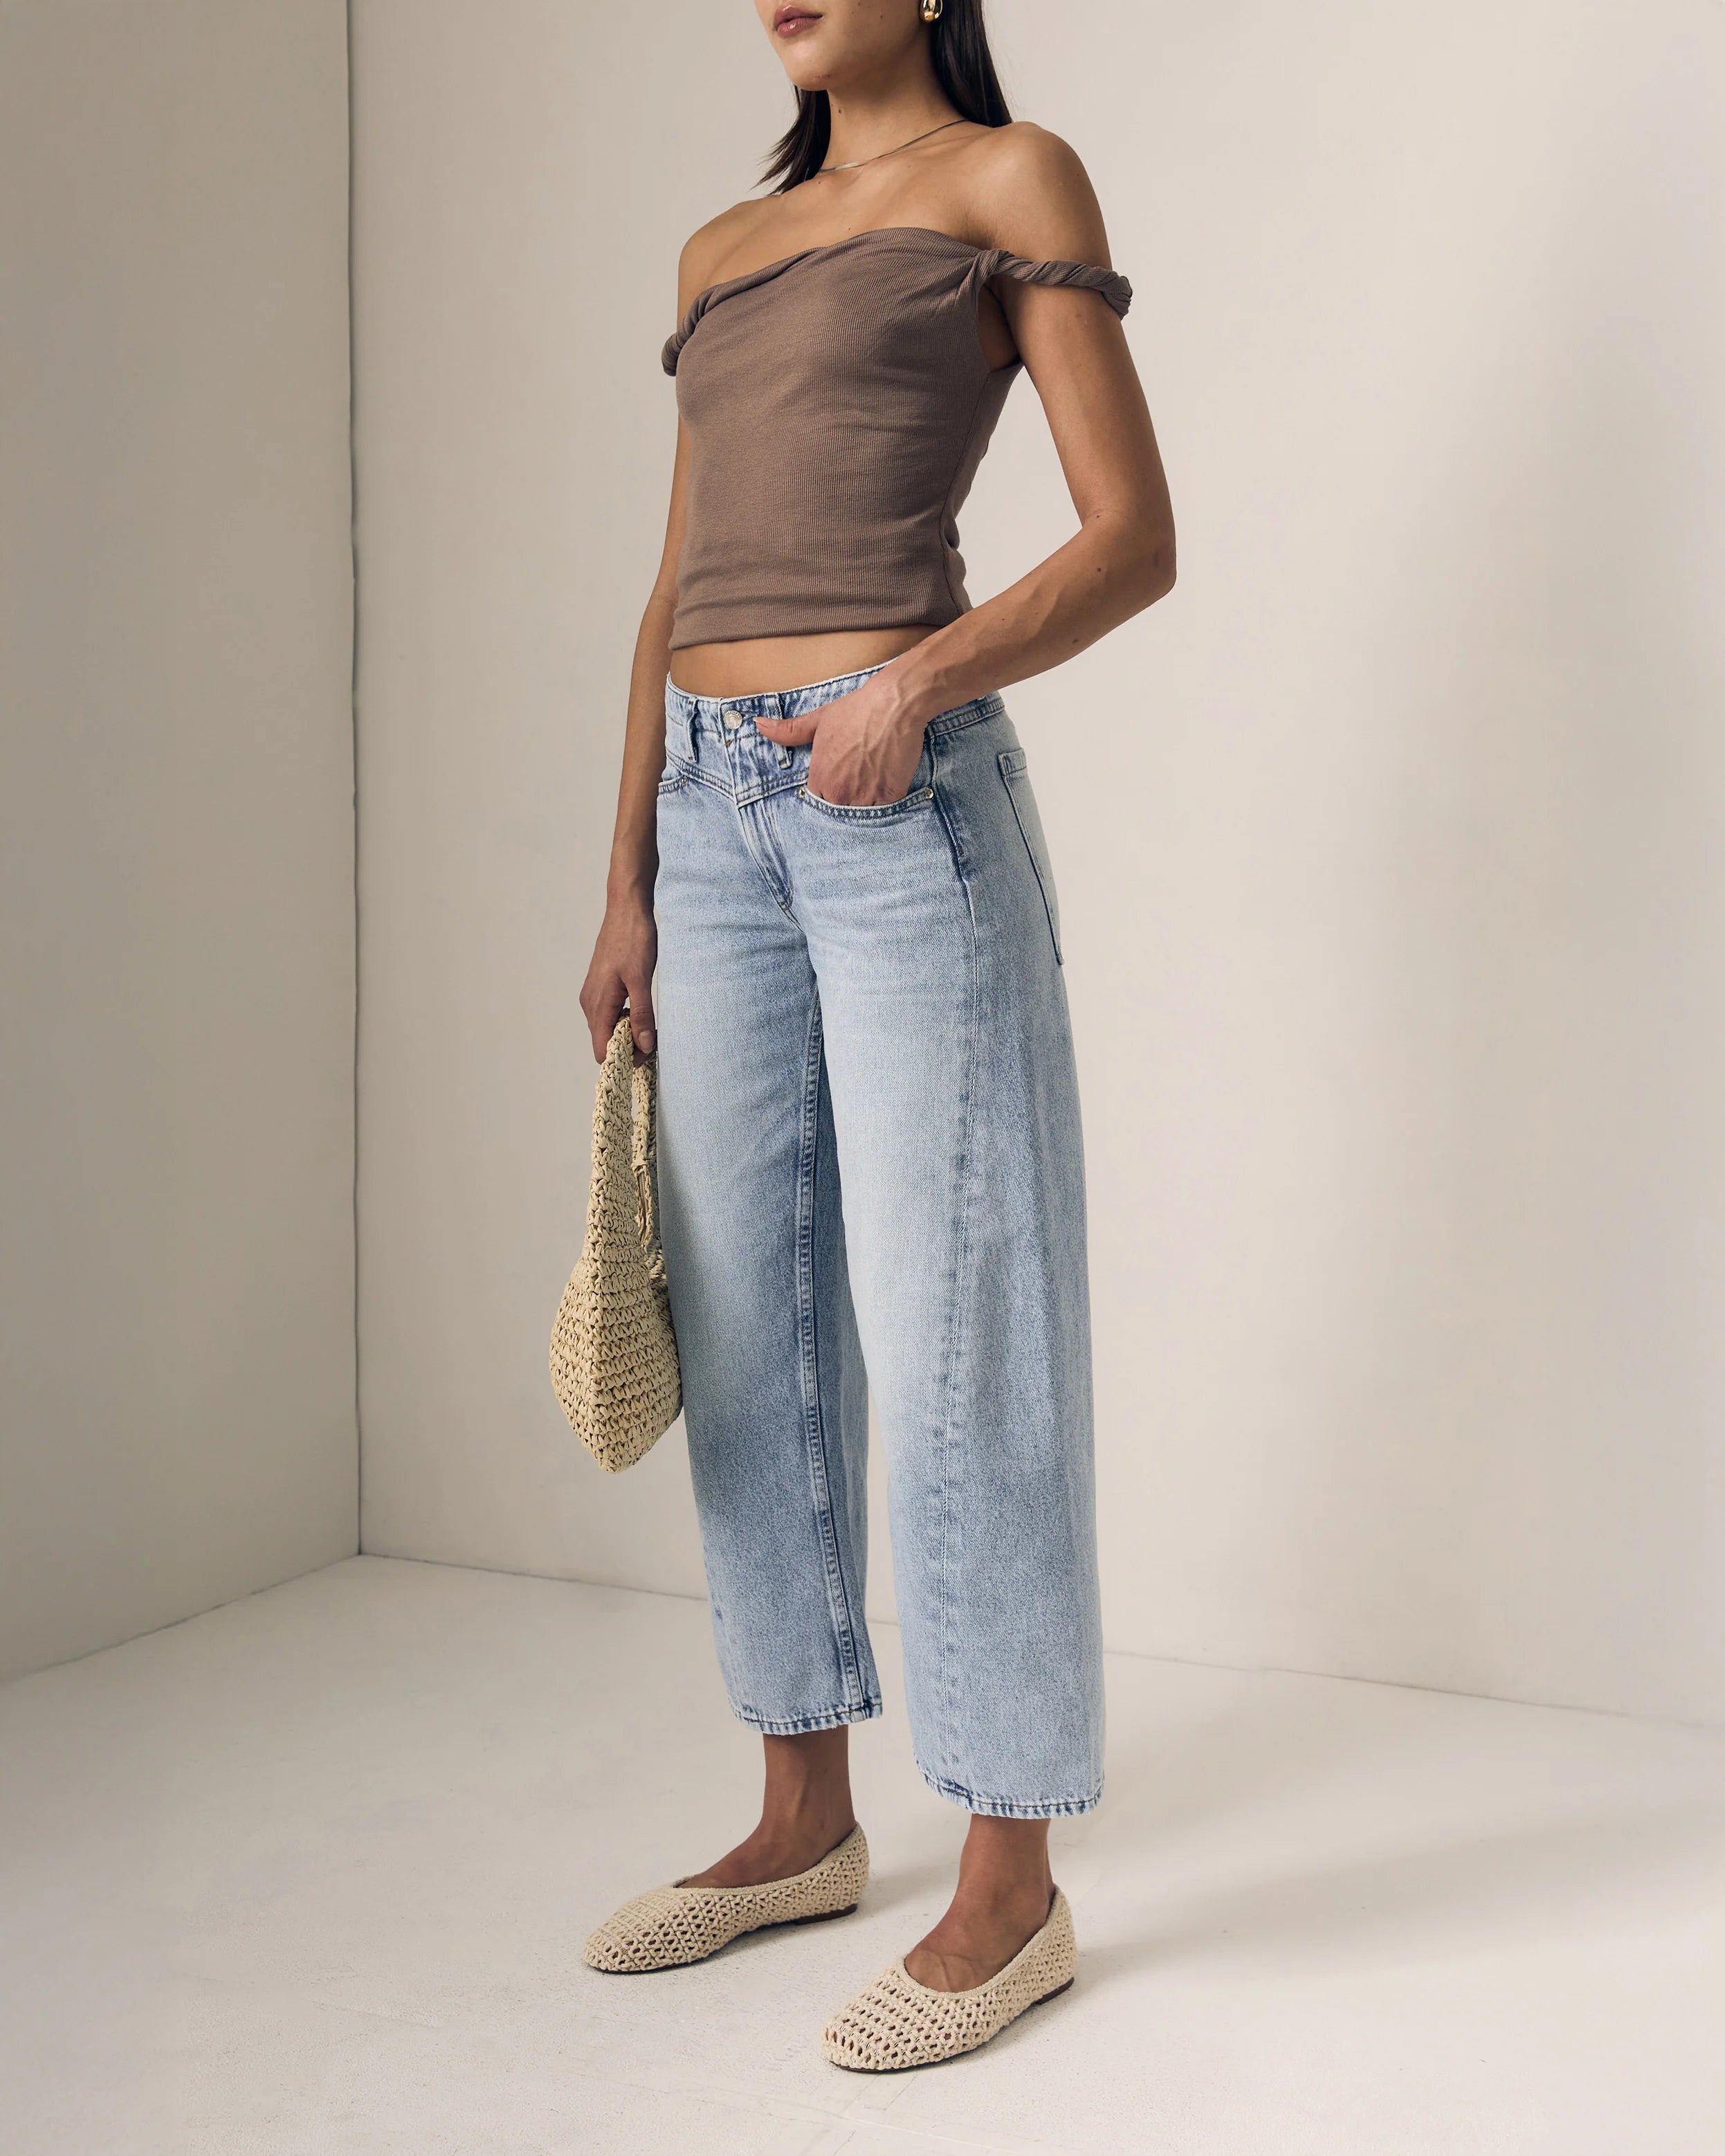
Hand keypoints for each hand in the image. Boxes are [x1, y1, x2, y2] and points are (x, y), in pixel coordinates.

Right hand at [579, 895, 656, 1063]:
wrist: (626, 909)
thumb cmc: (633, 940)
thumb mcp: (642, 979)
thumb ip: (642, 1015)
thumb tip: (644, 1045)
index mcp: (598, 1004)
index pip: (602, 1050)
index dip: (623, 1060)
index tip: (647, 1058)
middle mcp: (590, 1002)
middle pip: (604, 1042)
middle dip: (628, 1048)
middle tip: (655, 1042)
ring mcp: (593, 994)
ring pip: (607, 1028)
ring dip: (627, 1033)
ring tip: (651, 1028)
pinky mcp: (600, 986)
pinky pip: (609, 1014)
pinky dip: (624, 1019)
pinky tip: (641, 1011)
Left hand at [755, 671, 926, 807]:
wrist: (894, 705)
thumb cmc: (855, 710)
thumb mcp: (818, 720)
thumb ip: (788, 731)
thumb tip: (759, 725)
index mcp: (820, 778)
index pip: (817, 800)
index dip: (827, 791)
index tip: (837, 781)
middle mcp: (840, 792)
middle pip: (838, 809)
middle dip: (845, 800)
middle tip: (857, 781)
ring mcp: (866, 797)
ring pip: (861, 814)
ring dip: (864, 803)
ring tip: (871, 783)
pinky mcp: (890, 796)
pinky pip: (884, 811)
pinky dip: (884, 801)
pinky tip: (886, 783)